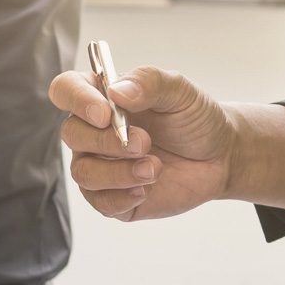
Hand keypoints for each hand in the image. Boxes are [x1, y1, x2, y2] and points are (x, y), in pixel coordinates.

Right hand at [48, 65, 235, 220]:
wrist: (218, 156)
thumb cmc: (193, 118)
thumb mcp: (179, 91)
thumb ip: (148, 82)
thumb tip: (116, 92)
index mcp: (100, 97)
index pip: (65, 90)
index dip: (77, 100)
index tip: (105, 114)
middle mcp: (92, 131)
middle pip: (72, 134)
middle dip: (107, 142)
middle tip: (145, 143)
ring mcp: (99, 166)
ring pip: (83, 173)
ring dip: (118, 173)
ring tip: (154, 168)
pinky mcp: (112, 197)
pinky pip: (100, 202)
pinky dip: (122, 197)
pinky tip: (146, 189)